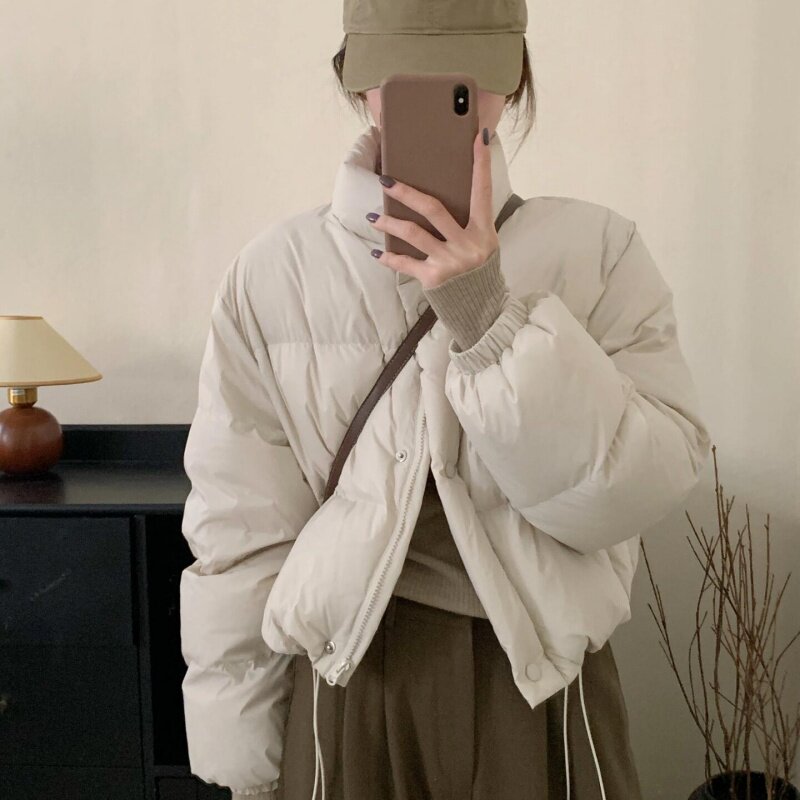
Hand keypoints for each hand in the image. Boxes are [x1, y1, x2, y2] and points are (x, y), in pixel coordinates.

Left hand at [367, 127, 497, 289]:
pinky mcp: (434, 279)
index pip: (482, 190)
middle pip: (433, 209)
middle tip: (386, 180)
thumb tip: (440, 199)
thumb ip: (469, 224)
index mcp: (483, 231)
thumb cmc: (479, 272)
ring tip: (373, 216)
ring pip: (413, 234)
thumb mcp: (484, 245)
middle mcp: (467, 244)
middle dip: (407, 193)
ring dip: (389, 223)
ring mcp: (449, 262)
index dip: (480, 164)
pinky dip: (389, 257)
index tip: (477, 137)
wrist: (482, 311)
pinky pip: (406, 263)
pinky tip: (376, 250)